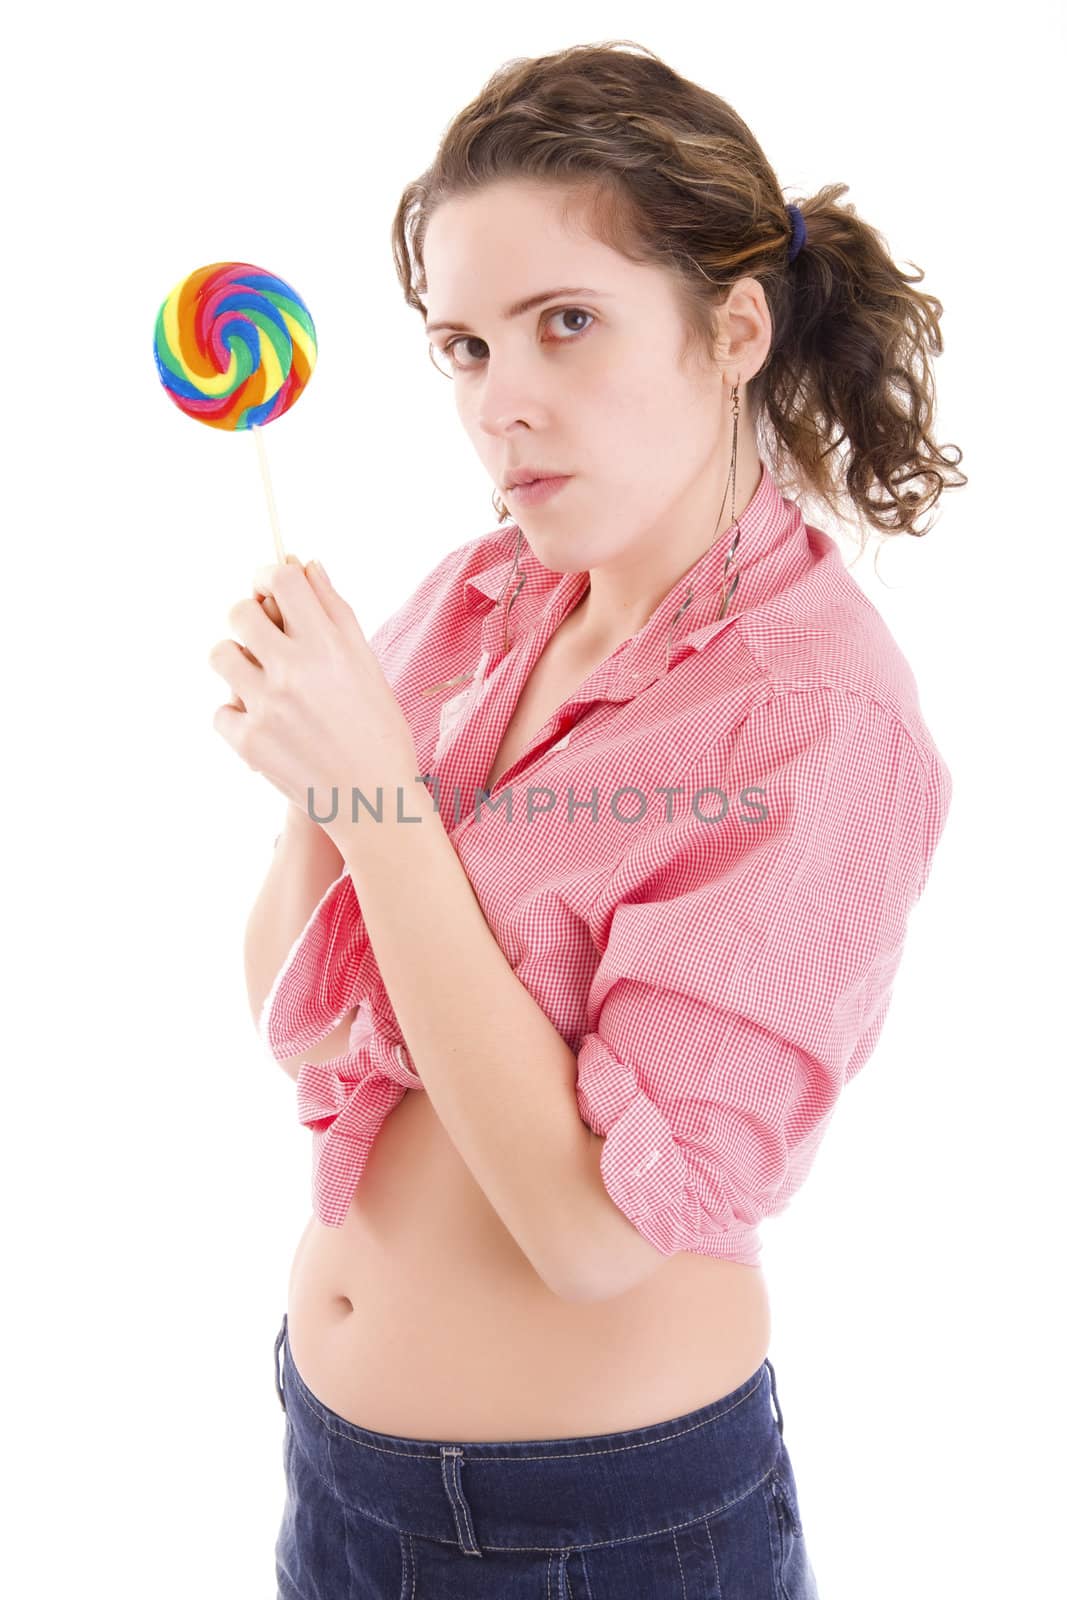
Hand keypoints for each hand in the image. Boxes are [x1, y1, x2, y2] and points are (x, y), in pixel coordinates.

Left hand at [209, 558, 418, 843]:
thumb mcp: (367, 665)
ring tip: (257, 681)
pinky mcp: (248, 742)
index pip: (282, 580)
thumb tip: (306, 566)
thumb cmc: (378, 730)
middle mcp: (295, 671)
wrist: (373, 801)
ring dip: (234, 662)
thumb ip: (335, 612)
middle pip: (239, 611)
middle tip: (260, 635)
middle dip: (247, 616)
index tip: (270, 587)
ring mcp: (267, 707)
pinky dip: (237, 715)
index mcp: (329, 646)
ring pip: (220, 655)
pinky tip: (265, 726)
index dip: (270, 574)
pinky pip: (220, 709)